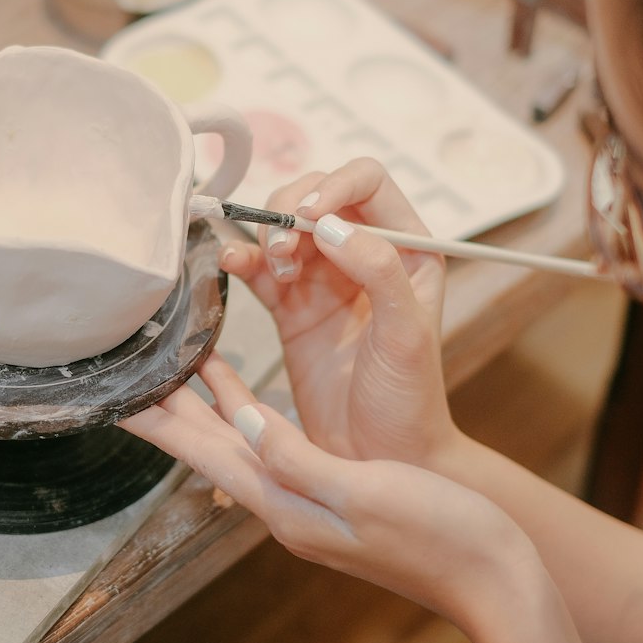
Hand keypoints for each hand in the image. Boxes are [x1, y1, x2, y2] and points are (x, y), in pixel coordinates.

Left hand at [123, 353, 534, 633]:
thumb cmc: (441, 535)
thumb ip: (296, 458)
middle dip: (169, 410)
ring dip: (205, 407)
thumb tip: (241, 421)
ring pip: (239, 445)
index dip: (160, 421)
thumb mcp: (364, 492)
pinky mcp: (335, 494)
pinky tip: (247, 398)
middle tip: (130, 372)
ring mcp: (309, 503)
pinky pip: (274, 447)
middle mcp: (287, 507)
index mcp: (286, 506)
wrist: (494, 576)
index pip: (205, 456)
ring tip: (176, 369)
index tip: (118, 392)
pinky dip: (252, 415)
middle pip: (211, 450)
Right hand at [218, 157, 454, 467]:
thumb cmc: (408, 402)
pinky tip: (233, 265)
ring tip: (273, 269)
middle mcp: (366, 256)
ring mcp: (325, 280)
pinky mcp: (290, 307)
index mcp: (409, 250)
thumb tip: (332, 224)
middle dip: (291, 212)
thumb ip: (378, 269)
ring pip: (284, 227)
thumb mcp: (406, 332)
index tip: (309, 216)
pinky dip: (242, 259)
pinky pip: (260, 267)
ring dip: (267, 236)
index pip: (367, 182)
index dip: (333, 185)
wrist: (380, 461)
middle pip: (317, 197)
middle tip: (284, 252)